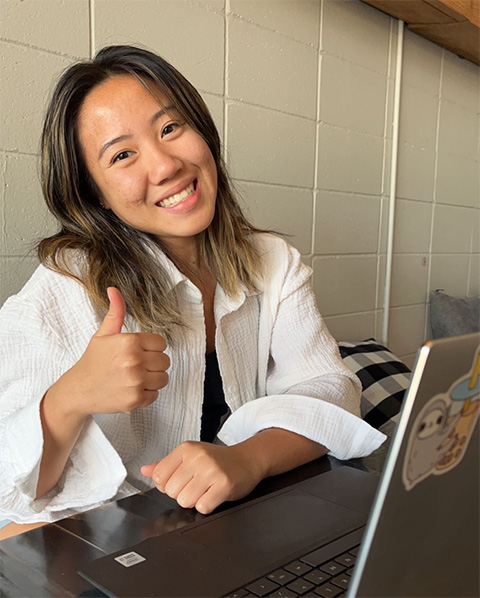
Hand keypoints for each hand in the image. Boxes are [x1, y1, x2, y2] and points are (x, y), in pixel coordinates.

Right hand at [49, 287, 169, 416]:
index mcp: (129, 342)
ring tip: (135, 377)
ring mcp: (135, 382)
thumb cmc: (93, 361)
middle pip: (165, 361)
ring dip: (152, 379)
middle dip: (153, 363)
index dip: (152, 347)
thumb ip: (115, 313)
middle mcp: (133, 361)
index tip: (139, 351)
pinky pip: (155, 394)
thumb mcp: (103, 334)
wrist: (78, 390)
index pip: (161, 343)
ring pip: (163, 378)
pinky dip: (146, 393)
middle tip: (136, 365)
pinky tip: (131, 388)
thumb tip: (113, 289)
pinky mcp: (135, 400)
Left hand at [141, 441, 263, 513]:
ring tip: (205, 490)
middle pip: (171, 492)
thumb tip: (145, 471)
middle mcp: (197, 457)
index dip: (167, 486)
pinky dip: (207, 506)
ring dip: (194, 501)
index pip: (159, 476)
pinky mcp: (224, 484)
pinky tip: (214, 495)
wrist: (248, 459)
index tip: (179, 482)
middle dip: (182, 494)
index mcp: (186, 449)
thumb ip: (166, 465)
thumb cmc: (218, 460)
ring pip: (185, 501)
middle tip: (197, 486)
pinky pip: (203, 507)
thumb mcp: (190, 456)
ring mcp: (211, 470)